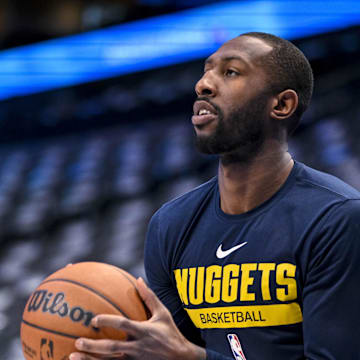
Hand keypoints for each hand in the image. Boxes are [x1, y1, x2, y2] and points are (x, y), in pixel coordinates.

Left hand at [69, 277, 205, 359]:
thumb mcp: (163, 313)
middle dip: (93, 346)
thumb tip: (138, 279)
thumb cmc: (171, 333)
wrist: (182, 359)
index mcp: (143, 331)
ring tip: (72, 357)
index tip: (93, 319)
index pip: (123, 325)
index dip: (108, 321)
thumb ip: (149, 297)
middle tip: (77, 341)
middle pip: (112, 348)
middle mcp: (137, 347)